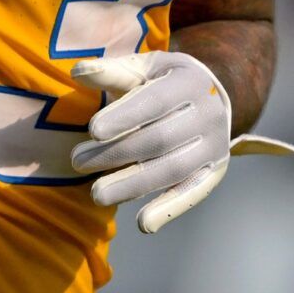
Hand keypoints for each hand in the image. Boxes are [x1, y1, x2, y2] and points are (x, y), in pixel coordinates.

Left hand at [69, 51, 293, 233]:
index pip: (155, 101)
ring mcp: (215, 145)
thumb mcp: (144, 68)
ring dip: (133, 184)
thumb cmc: (165, 81)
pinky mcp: (215, 171)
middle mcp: (209, 113)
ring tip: (96, 194)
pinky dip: (169, 209)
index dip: (125, 116)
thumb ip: (113, 71)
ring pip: (173, 170)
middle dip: (117, 153)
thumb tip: (78, 71)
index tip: (92, 131)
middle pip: (160, 138)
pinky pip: (193, 193)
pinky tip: (142, 224)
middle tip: (78, 161)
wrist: (212, 97)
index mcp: (190, 81)